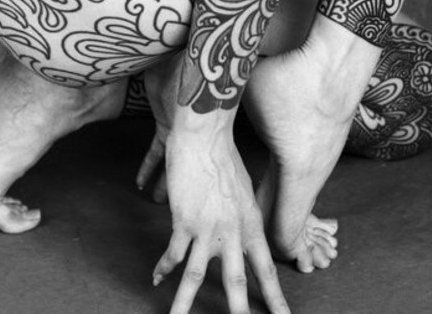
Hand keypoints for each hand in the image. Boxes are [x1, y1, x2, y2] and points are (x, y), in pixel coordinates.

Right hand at [152, 108, 289, 313]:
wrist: (205, 136)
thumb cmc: (225, 158)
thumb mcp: (245, 192)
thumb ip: (244, 219)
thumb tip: (243, 235)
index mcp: (251, 225)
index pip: (266, 270)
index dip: (275, 298)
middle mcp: (232, 231)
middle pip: (235, 282)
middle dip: (239, 313)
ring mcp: (207, 227)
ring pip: (196, 276)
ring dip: (185, 304)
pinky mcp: (184, 220)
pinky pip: (173, 254)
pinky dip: (163, 269)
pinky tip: (156, 280)